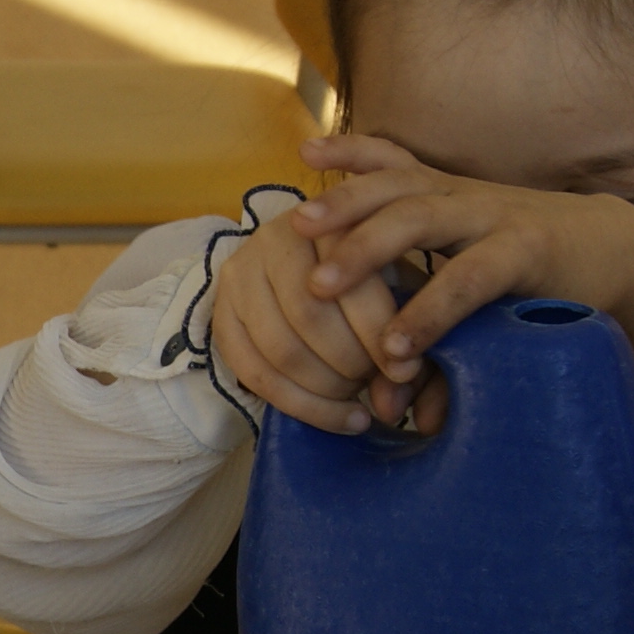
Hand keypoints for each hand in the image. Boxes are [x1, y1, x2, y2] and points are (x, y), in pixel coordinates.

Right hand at [207, 190, 414, 435]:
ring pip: (280, 349)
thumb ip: (412, 332)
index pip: (348, 279)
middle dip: (350, 364)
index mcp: (330, 217)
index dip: (378, 331)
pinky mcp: (221, 310)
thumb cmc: (377, 274)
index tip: (406, 371)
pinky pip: (252, 371)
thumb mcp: (404, 284)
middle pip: (309, 317)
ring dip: (325, 388)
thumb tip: (393, 401)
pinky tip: (336, 417)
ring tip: (358, 400)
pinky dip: (297, 405)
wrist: (319, 260)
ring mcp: (240, 273)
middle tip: (377, 385)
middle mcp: (276, 236)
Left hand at [276, 136, 633, 380]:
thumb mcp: (473, 258)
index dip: (352, 152)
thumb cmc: (534, 266)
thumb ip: (424, 291)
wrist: (620, 255)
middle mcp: (467, 197)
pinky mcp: (528, 255)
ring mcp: (497, 220)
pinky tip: (395, 342)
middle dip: (342, 205)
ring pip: (420, 220)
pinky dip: (429, 310)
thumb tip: (375, 359)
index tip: (305, 150)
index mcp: (450, 193)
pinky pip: (468, 278)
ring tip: (320, 288)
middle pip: (394, 187)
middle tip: (295, 229)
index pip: (397, 160)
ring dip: (366, 251)